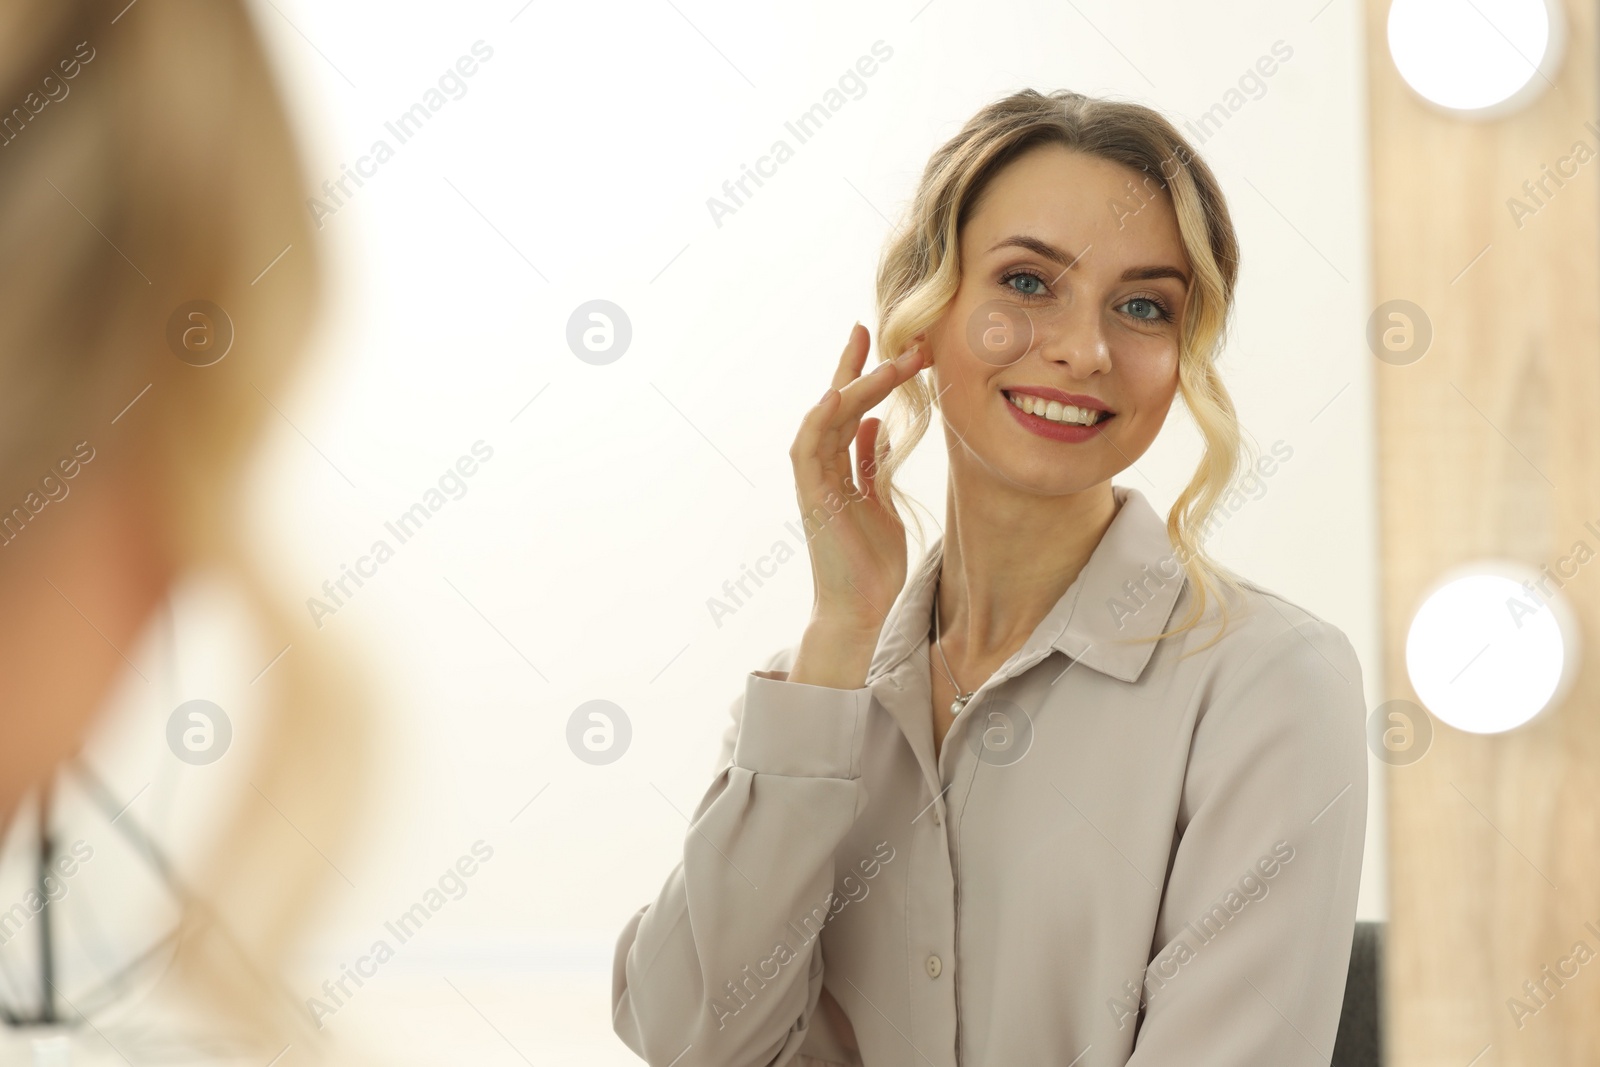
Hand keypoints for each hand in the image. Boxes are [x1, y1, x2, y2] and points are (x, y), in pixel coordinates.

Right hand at [784, 323, 925, 687]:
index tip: (890, 345)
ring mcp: (814, 483)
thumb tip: (877, 427)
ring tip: (878, 358)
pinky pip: (809, 452)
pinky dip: (820, 422)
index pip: (851, 411)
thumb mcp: (880, 502)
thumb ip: (873, 465)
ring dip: (852, 387)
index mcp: (840, 469)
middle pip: (837, 406)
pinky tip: (839, 394)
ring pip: (827, 420)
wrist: (860, 609)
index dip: (866, 375)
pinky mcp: (811, 498)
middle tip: (880, 331)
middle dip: (857, 367)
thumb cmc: (872, 564)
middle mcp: (823, 470)